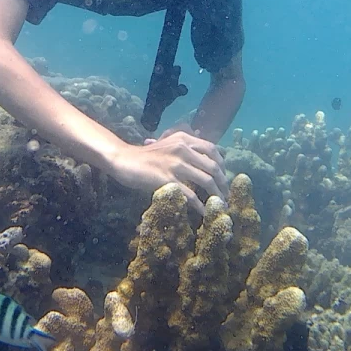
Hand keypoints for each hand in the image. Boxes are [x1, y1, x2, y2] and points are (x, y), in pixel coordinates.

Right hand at [109, 132, 227, 213]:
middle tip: (226, 195)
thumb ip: (184, 147)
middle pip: (213, 167)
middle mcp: (182, 148)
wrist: (124, 160)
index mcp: (184, 138)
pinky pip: (190, 194)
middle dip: (223, 183)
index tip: (224, 178)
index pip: (213, 149)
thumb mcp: (167, 144)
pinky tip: (204, 212)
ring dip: (217, 195)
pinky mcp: (167, 179)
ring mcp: (175, 163)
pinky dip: (201, 205)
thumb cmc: (145, 156)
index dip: (222, 165)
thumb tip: (204, 157)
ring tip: (221, 206)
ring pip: (206, 180)